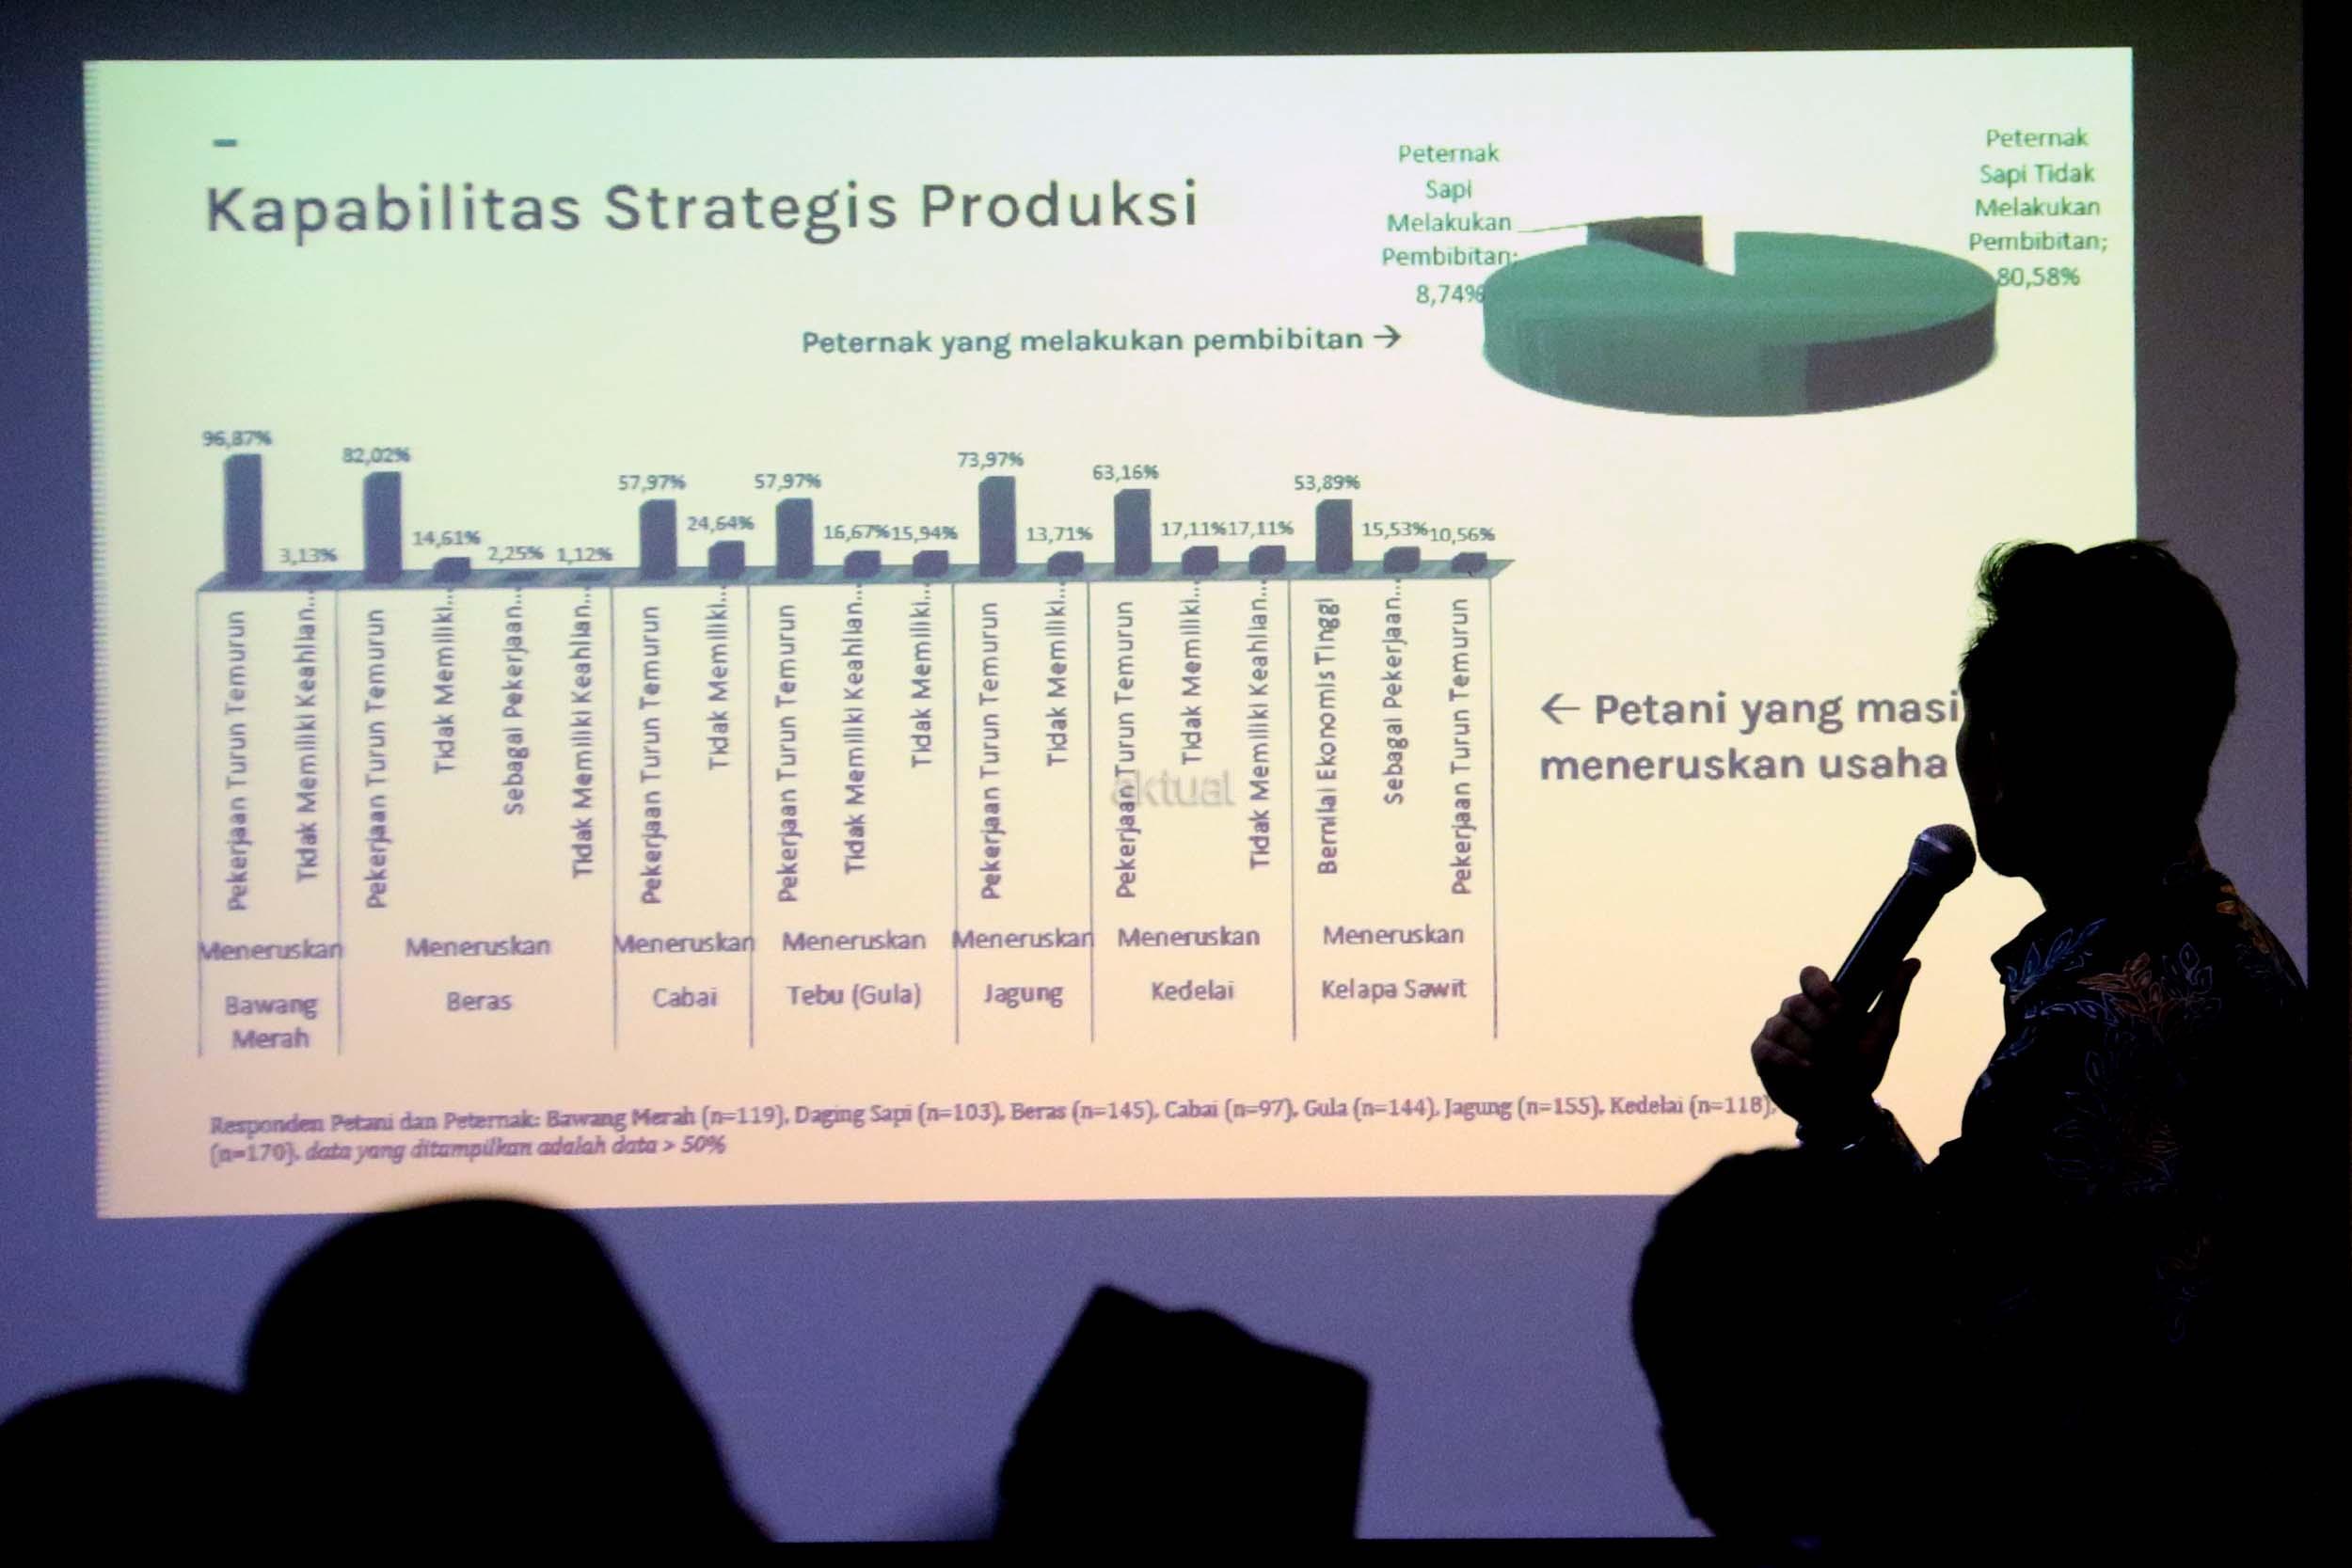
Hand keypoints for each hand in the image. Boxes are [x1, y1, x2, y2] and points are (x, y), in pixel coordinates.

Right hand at [1750, 959, 1920, 1133]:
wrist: (1843, 1109)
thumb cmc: (1861, 1068)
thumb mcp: (1882, 1033)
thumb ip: (1893, 995)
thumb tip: (1913, 961)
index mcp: (1821, 1000)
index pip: (1810, 975)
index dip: (1820, 988)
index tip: (1838, 1007)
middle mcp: (1795, 1010)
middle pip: (1797, 1003)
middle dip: (1822, 1029)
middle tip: (1838, 1049)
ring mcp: (1776, 1029)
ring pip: (1784, 1027)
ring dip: (1810, 1050)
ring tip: (1825, 1067)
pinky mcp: (1762, 1052)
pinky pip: (1769, 1048)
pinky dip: (1790, 1061)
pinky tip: (1808, 1071)